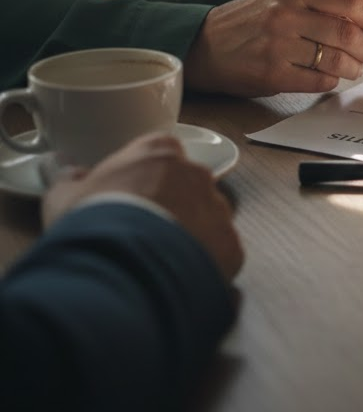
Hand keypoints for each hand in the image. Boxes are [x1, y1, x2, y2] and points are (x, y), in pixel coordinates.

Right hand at [42, 133, 242, 279]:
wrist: (121, 267)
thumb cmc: (92, 223)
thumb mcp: (64, 199)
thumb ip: (69, 181)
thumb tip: (69, 173)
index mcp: (160, 152)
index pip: (157, 156)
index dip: (141, 179)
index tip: (127, 199)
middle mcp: (197, 173)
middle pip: (185, 186)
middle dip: (167, 205)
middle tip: (140, 233)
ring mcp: (217, 208)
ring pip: (205, 218)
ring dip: (187, 233)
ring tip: (156, 260)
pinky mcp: (230, 244)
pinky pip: (217, 251)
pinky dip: (201, 263)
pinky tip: (175, 278)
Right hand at [185, 0, 362, 96]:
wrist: (202, 44)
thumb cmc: (252, 21)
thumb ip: (321, 5)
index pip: (350, 0)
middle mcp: (286, 13)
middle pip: (348, 32)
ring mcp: (277, 44)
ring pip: (336, 58)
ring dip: (355, 67)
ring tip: (357, 69)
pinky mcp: (271, 73)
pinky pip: (318, 80)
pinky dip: (332, 80)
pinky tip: (331, 77)